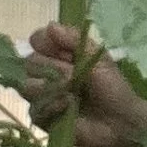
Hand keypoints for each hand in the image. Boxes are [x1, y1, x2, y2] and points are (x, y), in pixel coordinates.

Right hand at [26, 22, 143, 146]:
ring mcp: (42, 95)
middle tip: (74, 76)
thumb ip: (75, 40)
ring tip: (73, 93)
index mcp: (58, 55)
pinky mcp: (43, 118)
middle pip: (29, 62)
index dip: (44, 43)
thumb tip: (50, 26)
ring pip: (26, 86)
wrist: (120, 121)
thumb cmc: (111, 87)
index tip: (62, 50)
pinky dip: (52, 107)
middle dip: (52, 68)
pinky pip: (34, 109)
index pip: (36, 40)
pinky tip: (68, 107)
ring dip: (51, 88)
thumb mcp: (98, 58)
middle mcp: (45, 72)